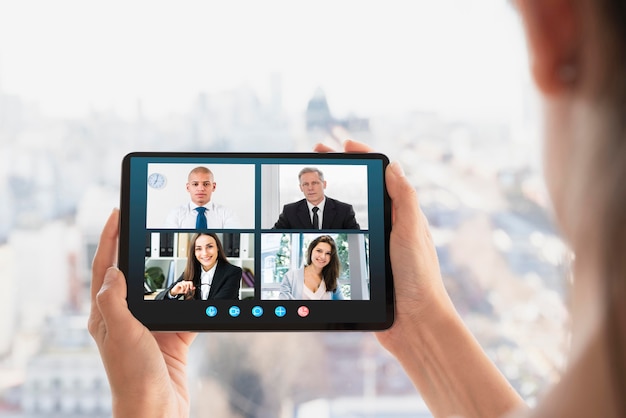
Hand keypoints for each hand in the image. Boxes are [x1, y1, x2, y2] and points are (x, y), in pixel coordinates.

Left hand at [88, 209, 196, 416]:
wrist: (157, 411)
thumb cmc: (133, 376)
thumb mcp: (121, 333)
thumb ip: (115, 300)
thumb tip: (114, 269)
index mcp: (106, 314)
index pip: (105, 268)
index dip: (109, 238)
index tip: (116, 213)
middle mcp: (126, 317)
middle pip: (133, 272)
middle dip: (139, 246)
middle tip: (148, 221)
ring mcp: (150, 326)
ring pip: (161, 288)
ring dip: (170, 270)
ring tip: (179, 248)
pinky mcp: (172, 337)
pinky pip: (184, 309)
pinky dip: (193, 298)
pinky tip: (203, 287)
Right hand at [314, 140, 451, 352]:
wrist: (414, 323)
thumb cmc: (419, 278)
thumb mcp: (412, 232)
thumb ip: (405, 199)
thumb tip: (394, 166)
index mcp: (403, 215)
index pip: (382, 177)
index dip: (364, 157)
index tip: (344, 145)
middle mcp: (391, 228)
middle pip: (363, 190)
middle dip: (341, 170)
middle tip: (316, 155)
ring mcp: (377, 246)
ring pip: (351, 214)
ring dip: (332, 196)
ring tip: (311, 184)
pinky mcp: (366, 265)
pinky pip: (346, 240)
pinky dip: (331, 227)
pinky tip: (317, 226)